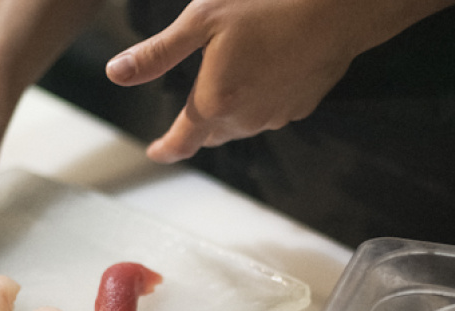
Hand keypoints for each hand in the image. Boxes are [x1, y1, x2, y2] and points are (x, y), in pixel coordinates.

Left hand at [107, 0, 454, 162]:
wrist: (338, 8)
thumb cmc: (268, 4)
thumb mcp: (202, 20)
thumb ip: (157, 54)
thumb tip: (116, 74)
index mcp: (215, 102)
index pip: (182, 141)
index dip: (166, 149)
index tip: (156, 152)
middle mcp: (245, 120)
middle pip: (211, 133)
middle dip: (198, 124)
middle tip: (193, 102)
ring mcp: (276, 117)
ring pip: (241, 125)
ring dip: (230, 111)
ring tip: (232, 77)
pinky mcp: (301, 108)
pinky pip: (269, 113)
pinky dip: (259, 100)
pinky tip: (265, 71)